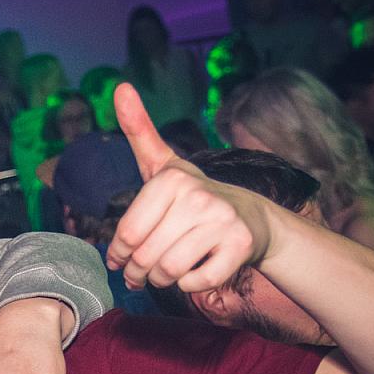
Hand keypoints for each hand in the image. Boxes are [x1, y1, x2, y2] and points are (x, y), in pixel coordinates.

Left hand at [104, 83, 272, 291]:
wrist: (253, 218)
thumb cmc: (194, 196)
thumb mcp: (164, 164)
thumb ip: (139, 131)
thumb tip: (120, 87)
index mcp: (171, 178)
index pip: (126, 235)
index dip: (120, 255)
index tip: (121, 258)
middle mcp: (198, 195)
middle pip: (146, 257)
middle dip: (139, 272)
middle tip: (143, 273)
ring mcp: (223, 220)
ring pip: (170, 273)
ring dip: (163, 280)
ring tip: (166, 271)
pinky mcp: (242, 246)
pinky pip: (197, 283)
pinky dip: (190, 285)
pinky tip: (196, 269)